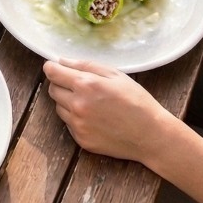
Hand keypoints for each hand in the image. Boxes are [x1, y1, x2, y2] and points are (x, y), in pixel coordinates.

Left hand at [43, 58, 171, 163]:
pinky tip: (94, 117)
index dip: (52, 67)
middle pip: (52, 90)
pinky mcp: (81, 140)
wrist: (150, 135)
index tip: (55, 67)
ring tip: (90, 102)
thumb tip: (62, 61)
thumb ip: (85, 65)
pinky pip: (69, 124)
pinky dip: (76, 118)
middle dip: (60, 84)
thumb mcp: (115, 74)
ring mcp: (78, 125)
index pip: (52, 72)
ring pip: (59, 108)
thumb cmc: (136, 101)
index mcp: (85, 85)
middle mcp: (77, 106)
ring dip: (67, 102)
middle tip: (78, 85)